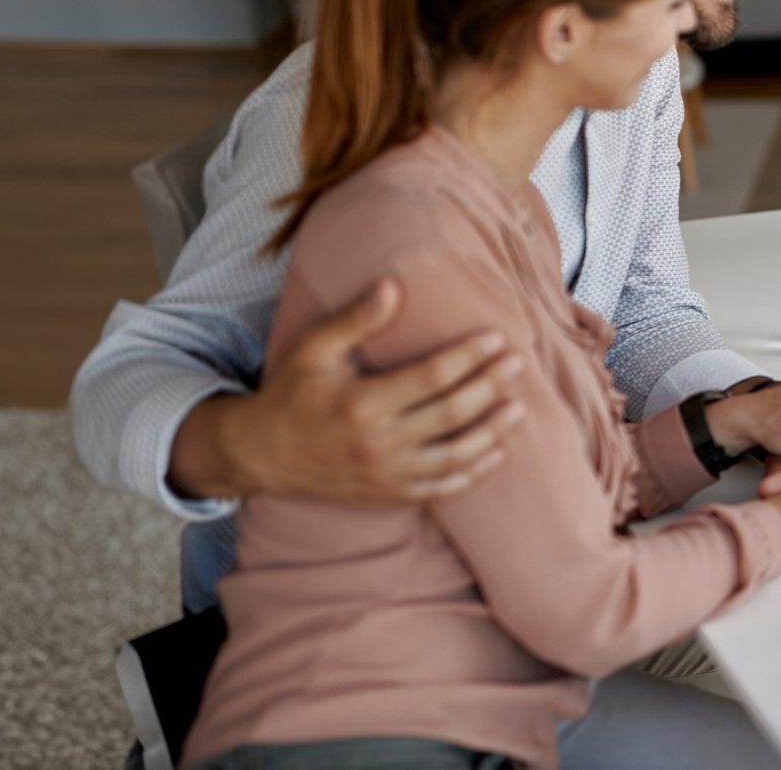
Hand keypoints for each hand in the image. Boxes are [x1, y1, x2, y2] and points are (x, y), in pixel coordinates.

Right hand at [172, 278, 526, 503]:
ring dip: (491, 433)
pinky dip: (471, 475)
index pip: (432, 377)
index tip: (497, 338)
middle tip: (519, 364)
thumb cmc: (290, 391)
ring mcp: (385, 474)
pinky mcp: (387, 494)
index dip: (469, 357)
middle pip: (451, 414)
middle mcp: (379, 443)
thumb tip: (393, 285)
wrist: (261, 453)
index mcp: (363, 404)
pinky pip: (439, 490)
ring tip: (520, 408)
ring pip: (454, 457)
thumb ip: (355, 318)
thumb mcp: (314, 349)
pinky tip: (495, 455)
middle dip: (490, 387)